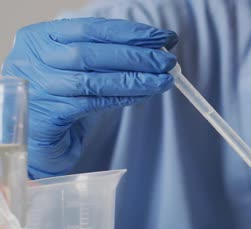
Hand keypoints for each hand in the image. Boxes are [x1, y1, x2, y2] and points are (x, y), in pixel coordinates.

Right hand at [2, 18, 177, 177]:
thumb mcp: (77, 65)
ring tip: (164, 80)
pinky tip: (145, 95)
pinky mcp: (50, 115)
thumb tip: (156, 48)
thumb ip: (106, 53)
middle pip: (93, 53)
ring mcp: (41, 88)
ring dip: (136, 80)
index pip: (92, 28)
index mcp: (41, 37)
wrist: (37, 132)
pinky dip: (123, 98)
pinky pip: (94, 104)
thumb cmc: (61, 92)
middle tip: (168, 61)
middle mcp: (36, 59)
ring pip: (96, 80)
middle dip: (137, 56)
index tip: (163, 38)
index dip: (131, 33)